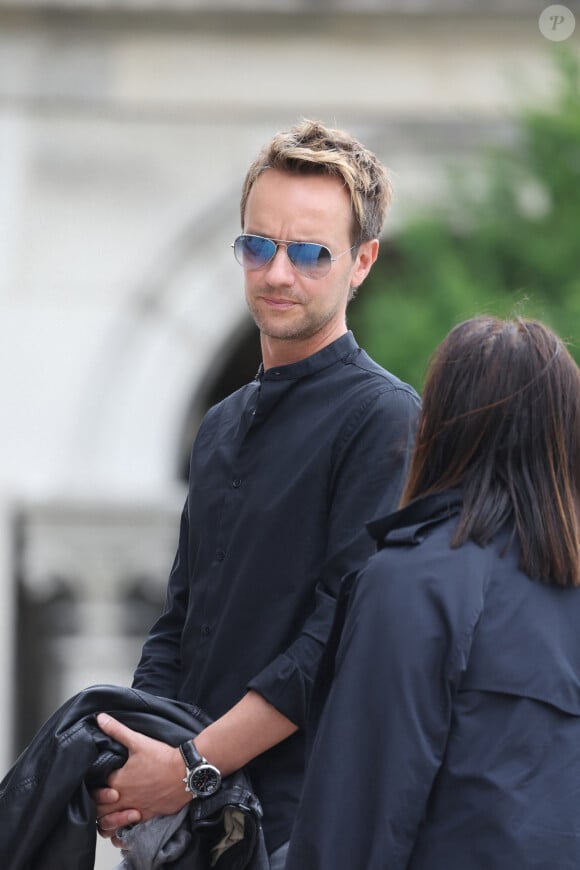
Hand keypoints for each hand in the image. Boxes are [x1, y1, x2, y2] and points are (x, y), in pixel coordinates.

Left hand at [93, 713, 189, 843]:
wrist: (186, 772)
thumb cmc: (163, 758)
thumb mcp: (138, 741)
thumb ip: (117, 730)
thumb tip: (100, 718)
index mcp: (117, 782)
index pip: (93, 790)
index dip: (90, 786)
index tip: (94, 780)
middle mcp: (123, 800)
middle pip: (98, 811)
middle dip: (94, 805)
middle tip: (97, 797)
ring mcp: (135, 811)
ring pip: (109, 825)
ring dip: (104, 820)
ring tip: (105, 813)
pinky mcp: (147, 818)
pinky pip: (125, 832)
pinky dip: (119, 830)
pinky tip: (120, 823)